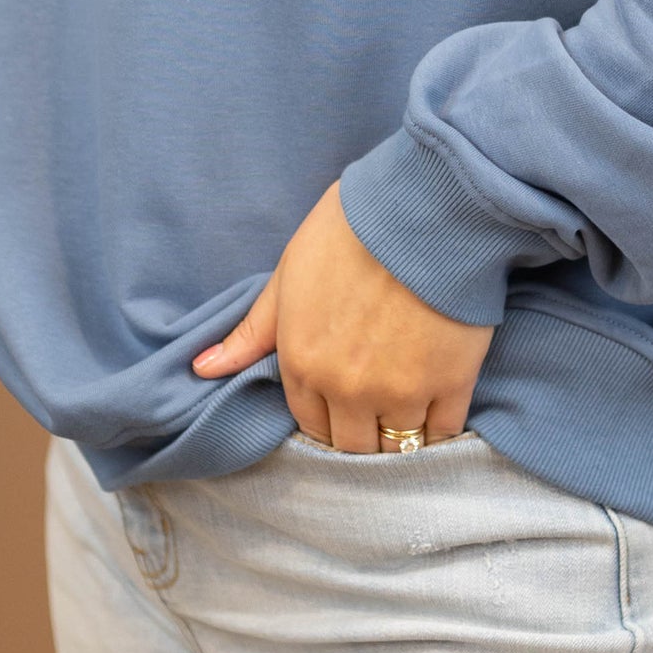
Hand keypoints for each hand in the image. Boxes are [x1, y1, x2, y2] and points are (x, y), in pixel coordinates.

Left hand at [192, 182, 493, 450]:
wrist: (422, 205)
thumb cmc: (350, 230)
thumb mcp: (288, 274)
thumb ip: (252, 333)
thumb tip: (201, 368)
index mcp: (303, 363)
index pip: (310, 426)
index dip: (326, 417)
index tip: (341, 403)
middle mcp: (347, 390)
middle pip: (352, 448)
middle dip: (360, 435)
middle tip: (375, 411)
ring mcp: (401, 392)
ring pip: (396, 448)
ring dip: (398, 438)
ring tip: (406, 408)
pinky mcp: (451, 383)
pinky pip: (443, 432)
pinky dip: (438, 428)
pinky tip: (437, 406)